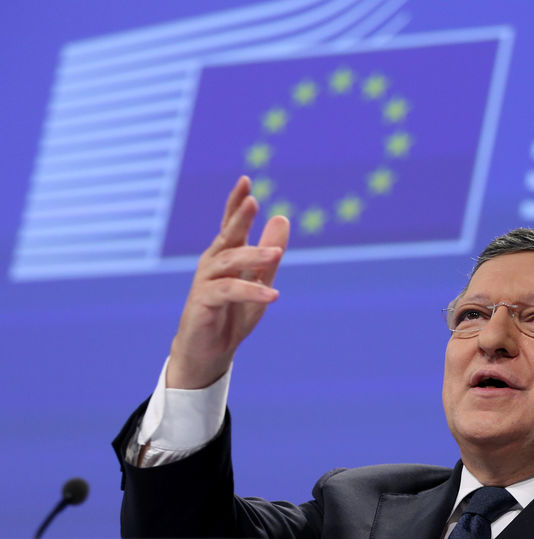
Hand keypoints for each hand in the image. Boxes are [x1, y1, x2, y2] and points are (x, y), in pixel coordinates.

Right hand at [166, 176, 289, 388]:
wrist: (210, 351)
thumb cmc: (233, 314)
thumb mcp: (259, 280)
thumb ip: (270, 253)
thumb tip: (282, 217)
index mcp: (225, 256)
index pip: (230, 224)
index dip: (236, 203)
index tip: (245, 180)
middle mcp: (212, 263)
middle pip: (227, 237)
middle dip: (239, 218)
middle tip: (253, 202)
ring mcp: (205, 281)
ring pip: (229, 263)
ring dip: (254, 257)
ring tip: (277, 255)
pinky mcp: (203, 302)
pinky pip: (229, 292)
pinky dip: (251, 292)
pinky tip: (272, 294)